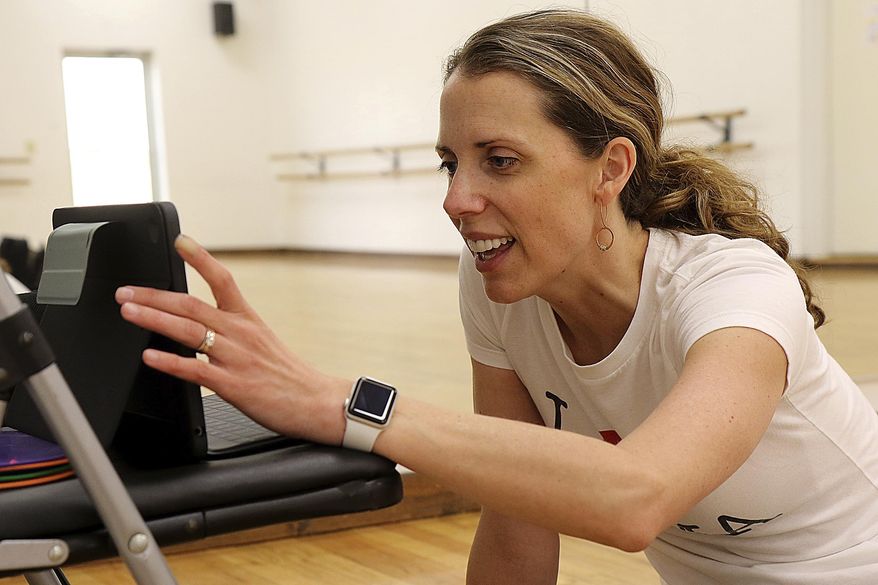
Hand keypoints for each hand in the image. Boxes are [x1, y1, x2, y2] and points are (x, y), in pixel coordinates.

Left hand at [115, 234, 349, 444]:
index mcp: (248, 319)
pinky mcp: (234, 385)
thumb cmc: (289, 376)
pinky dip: (170, 362)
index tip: (180, 242)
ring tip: (129, 312)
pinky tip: (150, 356)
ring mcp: (236, 358)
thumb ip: (232, 333)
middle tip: (125, 291)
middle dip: (154, 296)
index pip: (223, 280)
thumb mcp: (262, 343)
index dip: (201, 258)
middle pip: (192, 305)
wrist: (317, 402)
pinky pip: (195, 370)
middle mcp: (241, 333)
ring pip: (189, 332)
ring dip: (155, 319)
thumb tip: (198, 327)